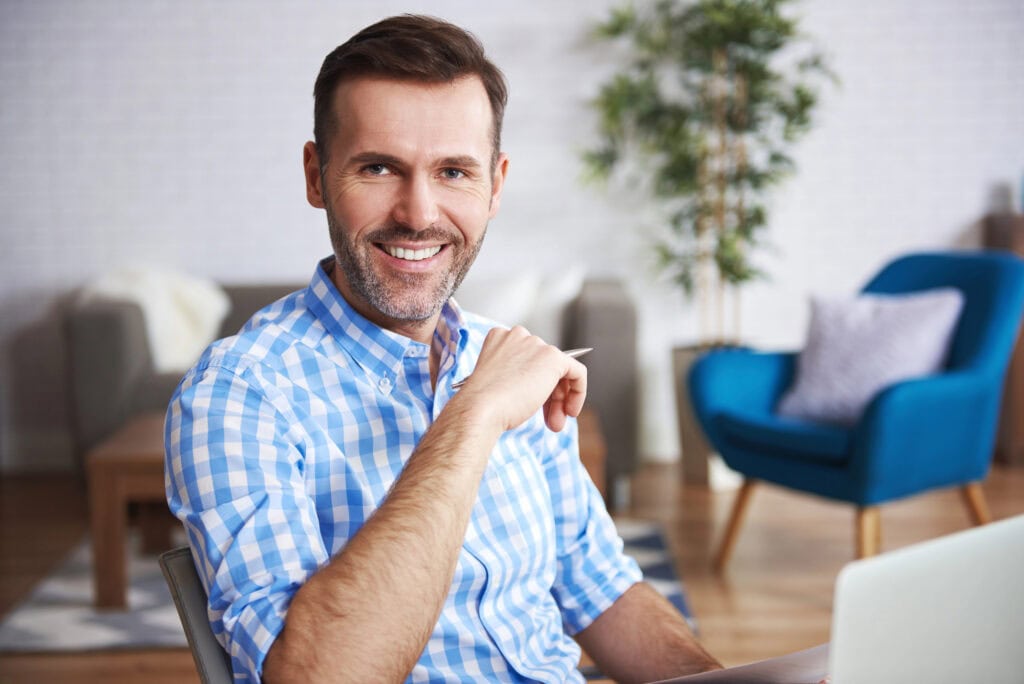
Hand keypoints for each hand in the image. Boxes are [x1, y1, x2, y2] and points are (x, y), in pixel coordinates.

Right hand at [455, 326, 586, 432]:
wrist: (480, 409)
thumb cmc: (483, 404)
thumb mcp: (499, 385)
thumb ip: (518, 379)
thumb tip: (540, 389)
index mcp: (499, 339)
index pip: (527, 359)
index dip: (534, 385)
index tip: (534, 407)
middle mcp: (518, 336)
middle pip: (544, 366)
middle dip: (550, 396)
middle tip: (549, 421)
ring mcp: (535, 344)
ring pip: (559, 372)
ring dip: (559, 400)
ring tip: (555, 423)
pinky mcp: (553, 357)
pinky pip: (577, 372)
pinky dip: (578, 392)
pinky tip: (570, 410)